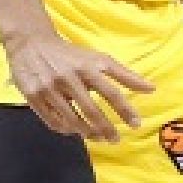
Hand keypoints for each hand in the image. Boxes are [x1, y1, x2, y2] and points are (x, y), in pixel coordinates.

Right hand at [4, 31, 154, 142]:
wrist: (31, 42)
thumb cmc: (71, 54)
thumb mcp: (98, 58)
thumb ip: (124, 75)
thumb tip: (151, 89)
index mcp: (88, 67)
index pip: (111, 93)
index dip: (125, 111)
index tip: (136, 125)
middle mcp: (69, 78)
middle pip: (91, 110)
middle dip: (106, 128)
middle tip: (116, 140)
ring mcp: (49, 88)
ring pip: (71, 119)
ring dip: (87, 132)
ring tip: (98, 138)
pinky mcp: (32, 96)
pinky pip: (52, 120)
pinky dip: (65, 129)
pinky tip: (75, 131)